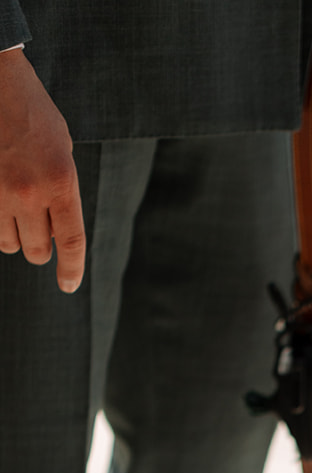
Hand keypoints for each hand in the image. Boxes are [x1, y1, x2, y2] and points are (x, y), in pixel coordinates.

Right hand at [0, 47, 83, 291]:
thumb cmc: (35, 114)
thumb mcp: (64, 152)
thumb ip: (64, 194)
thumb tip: (58, 234)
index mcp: (61, 182)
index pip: (71, 242)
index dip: (71, 270)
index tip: (68, 285)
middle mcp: (30, 192)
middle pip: (37, 251)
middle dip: (40, 247)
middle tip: (39, 227)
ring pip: (9, 243)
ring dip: (15, 235)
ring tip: (17, 210)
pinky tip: (2, 206)